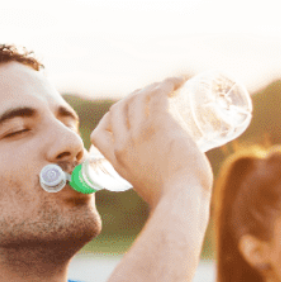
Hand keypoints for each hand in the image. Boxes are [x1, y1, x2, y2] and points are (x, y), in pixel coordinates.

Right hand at [88, 78, 212, 204]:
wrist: (182, 200)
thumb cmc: (175, 200)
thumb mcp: (150, 189)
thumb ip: (152, 181)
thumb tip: (170, 180)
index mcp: (117, 162)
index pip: (98, 134)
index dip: (108, 121)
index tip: (124, 116)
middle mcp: (123, 145)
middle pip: (118, 109)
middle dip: (132, 98)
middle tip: (152, 98)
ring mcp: (139, 133)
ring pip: (137, 98)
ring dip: (151, 87)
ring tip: (167, 88)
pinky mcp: (159, 124)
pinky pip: (158, 94)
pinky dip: (168, 83)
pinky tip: (178, 81)